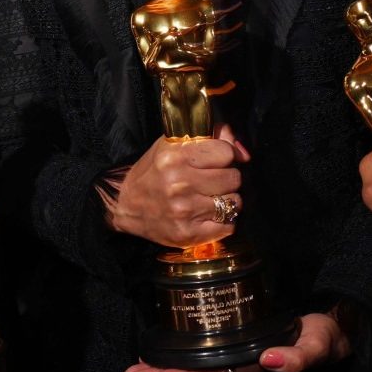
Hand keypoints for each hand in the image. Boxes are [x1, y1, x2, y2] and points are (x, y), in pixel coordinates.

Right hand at [107, 125, 247, 248]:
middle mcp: (179, 183)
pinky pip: (228, 226)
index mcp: (175, 156)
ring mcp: (184, 211)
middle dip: (227, 178)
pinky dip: (223, 222)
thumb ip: (212, 137)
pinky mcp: (187, 234)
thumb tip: (244, 153)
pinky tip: (209, 215)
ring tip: (210, 198)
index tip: (216, 160)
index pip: (226, 152)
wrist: (126, 206)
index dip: (225, 155)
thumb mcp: (174, 144)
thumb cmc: (155, 172)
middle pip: (234, 178)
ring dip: (227, 201)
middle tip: (212, 181)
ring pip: (234, 202)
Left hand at [121, 312, 347, 371]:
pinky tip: (159, 351)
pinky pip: (200, 349)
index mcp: (252, 368)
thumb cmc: (321, 340)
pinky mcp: (232, 338)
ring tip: (134, 370)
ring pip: (193, 363)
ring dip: (163, 368)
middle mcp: (237, 364)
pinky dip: (178, 351)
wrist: (329, 330)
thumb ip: (296, 358)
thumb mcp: (315, 347)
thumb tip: (270, 361)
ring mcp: (233, 352)